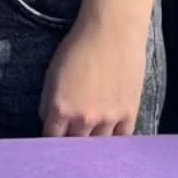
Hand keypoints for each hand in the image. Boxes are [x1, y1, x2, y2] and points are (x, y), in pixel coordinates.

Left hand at [40, 12, 149, 136]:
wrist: (112, 31)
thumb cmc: (78, 46)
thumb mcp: (52, 73)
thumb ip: (49, 102)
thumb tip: (50, 121)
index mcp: (61, 109)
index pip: (51, 139)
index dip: (51, 142)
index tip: (52, 143)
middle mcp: (83, 119)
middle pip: (74, 146)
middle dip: (70, 144)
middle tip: (71, 142)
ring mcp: (108, 119)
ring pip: (98, 145)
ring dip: (93, 143)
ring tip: (92, 143)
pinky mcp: (129, 113)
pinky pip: (121, 139)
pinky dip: (115, 142)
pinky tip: (111, 141)